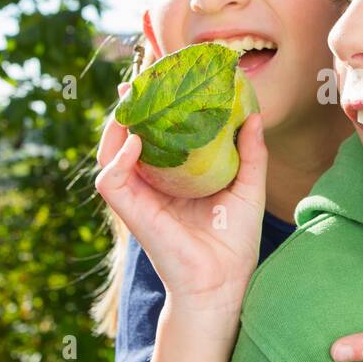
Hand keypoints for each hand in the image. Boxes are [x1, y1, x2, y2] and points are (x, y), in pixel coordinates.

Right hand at [94, 82, 266, 318]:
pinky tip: (136, 141)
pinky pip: (110, 179)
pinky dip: (118, 157)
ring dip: (116, 123)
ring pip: (109, 150)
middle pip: (128, 135)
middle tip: (139, 80)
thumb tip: (253, 115)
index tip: (161, 78)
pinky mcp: (130, 212)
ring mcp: (138, 196)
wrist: (224, 283)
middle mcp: (151, 182)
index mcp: (174, 175)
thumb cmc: (234, 241)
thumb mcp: (248, 188)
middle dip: (130, 106)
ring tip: (132, 100)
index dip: (152, 105)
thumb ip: (251, 153)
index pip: (155, 132)